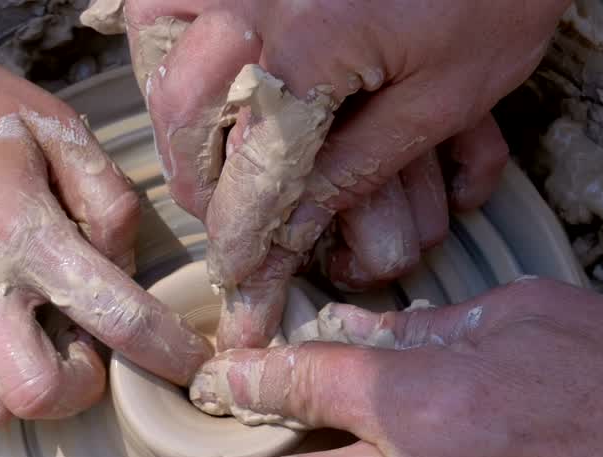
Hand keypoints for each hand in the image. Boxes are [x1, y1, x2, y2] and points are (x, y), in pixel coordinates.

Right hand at [0, 5, 210, 426]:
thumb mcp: (51, 123)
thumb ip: (106, 196)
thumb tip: (124, 265)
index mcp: (20, 227)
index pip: (115, 315)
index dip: (166, 351)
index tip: (190, 365)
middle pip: (37, 395)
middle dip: (78, 388)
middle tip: (79, 349)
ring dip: (15, 391)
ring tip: (20, 343)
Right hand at [111, 0, 569, 347]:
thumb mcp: (446, 96)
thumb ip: (362, 166)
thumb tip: (296, 229)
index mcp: (307, 45)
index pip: (249, 173)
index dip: (240, 238)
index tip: (237, 275)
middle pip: (184, 115)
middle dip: (200, 181)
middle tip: (227, 217)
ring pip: (156, 45)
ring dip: (176, 108)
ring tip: (207, 148)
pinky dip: (171, 36)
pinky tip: (203, 67)